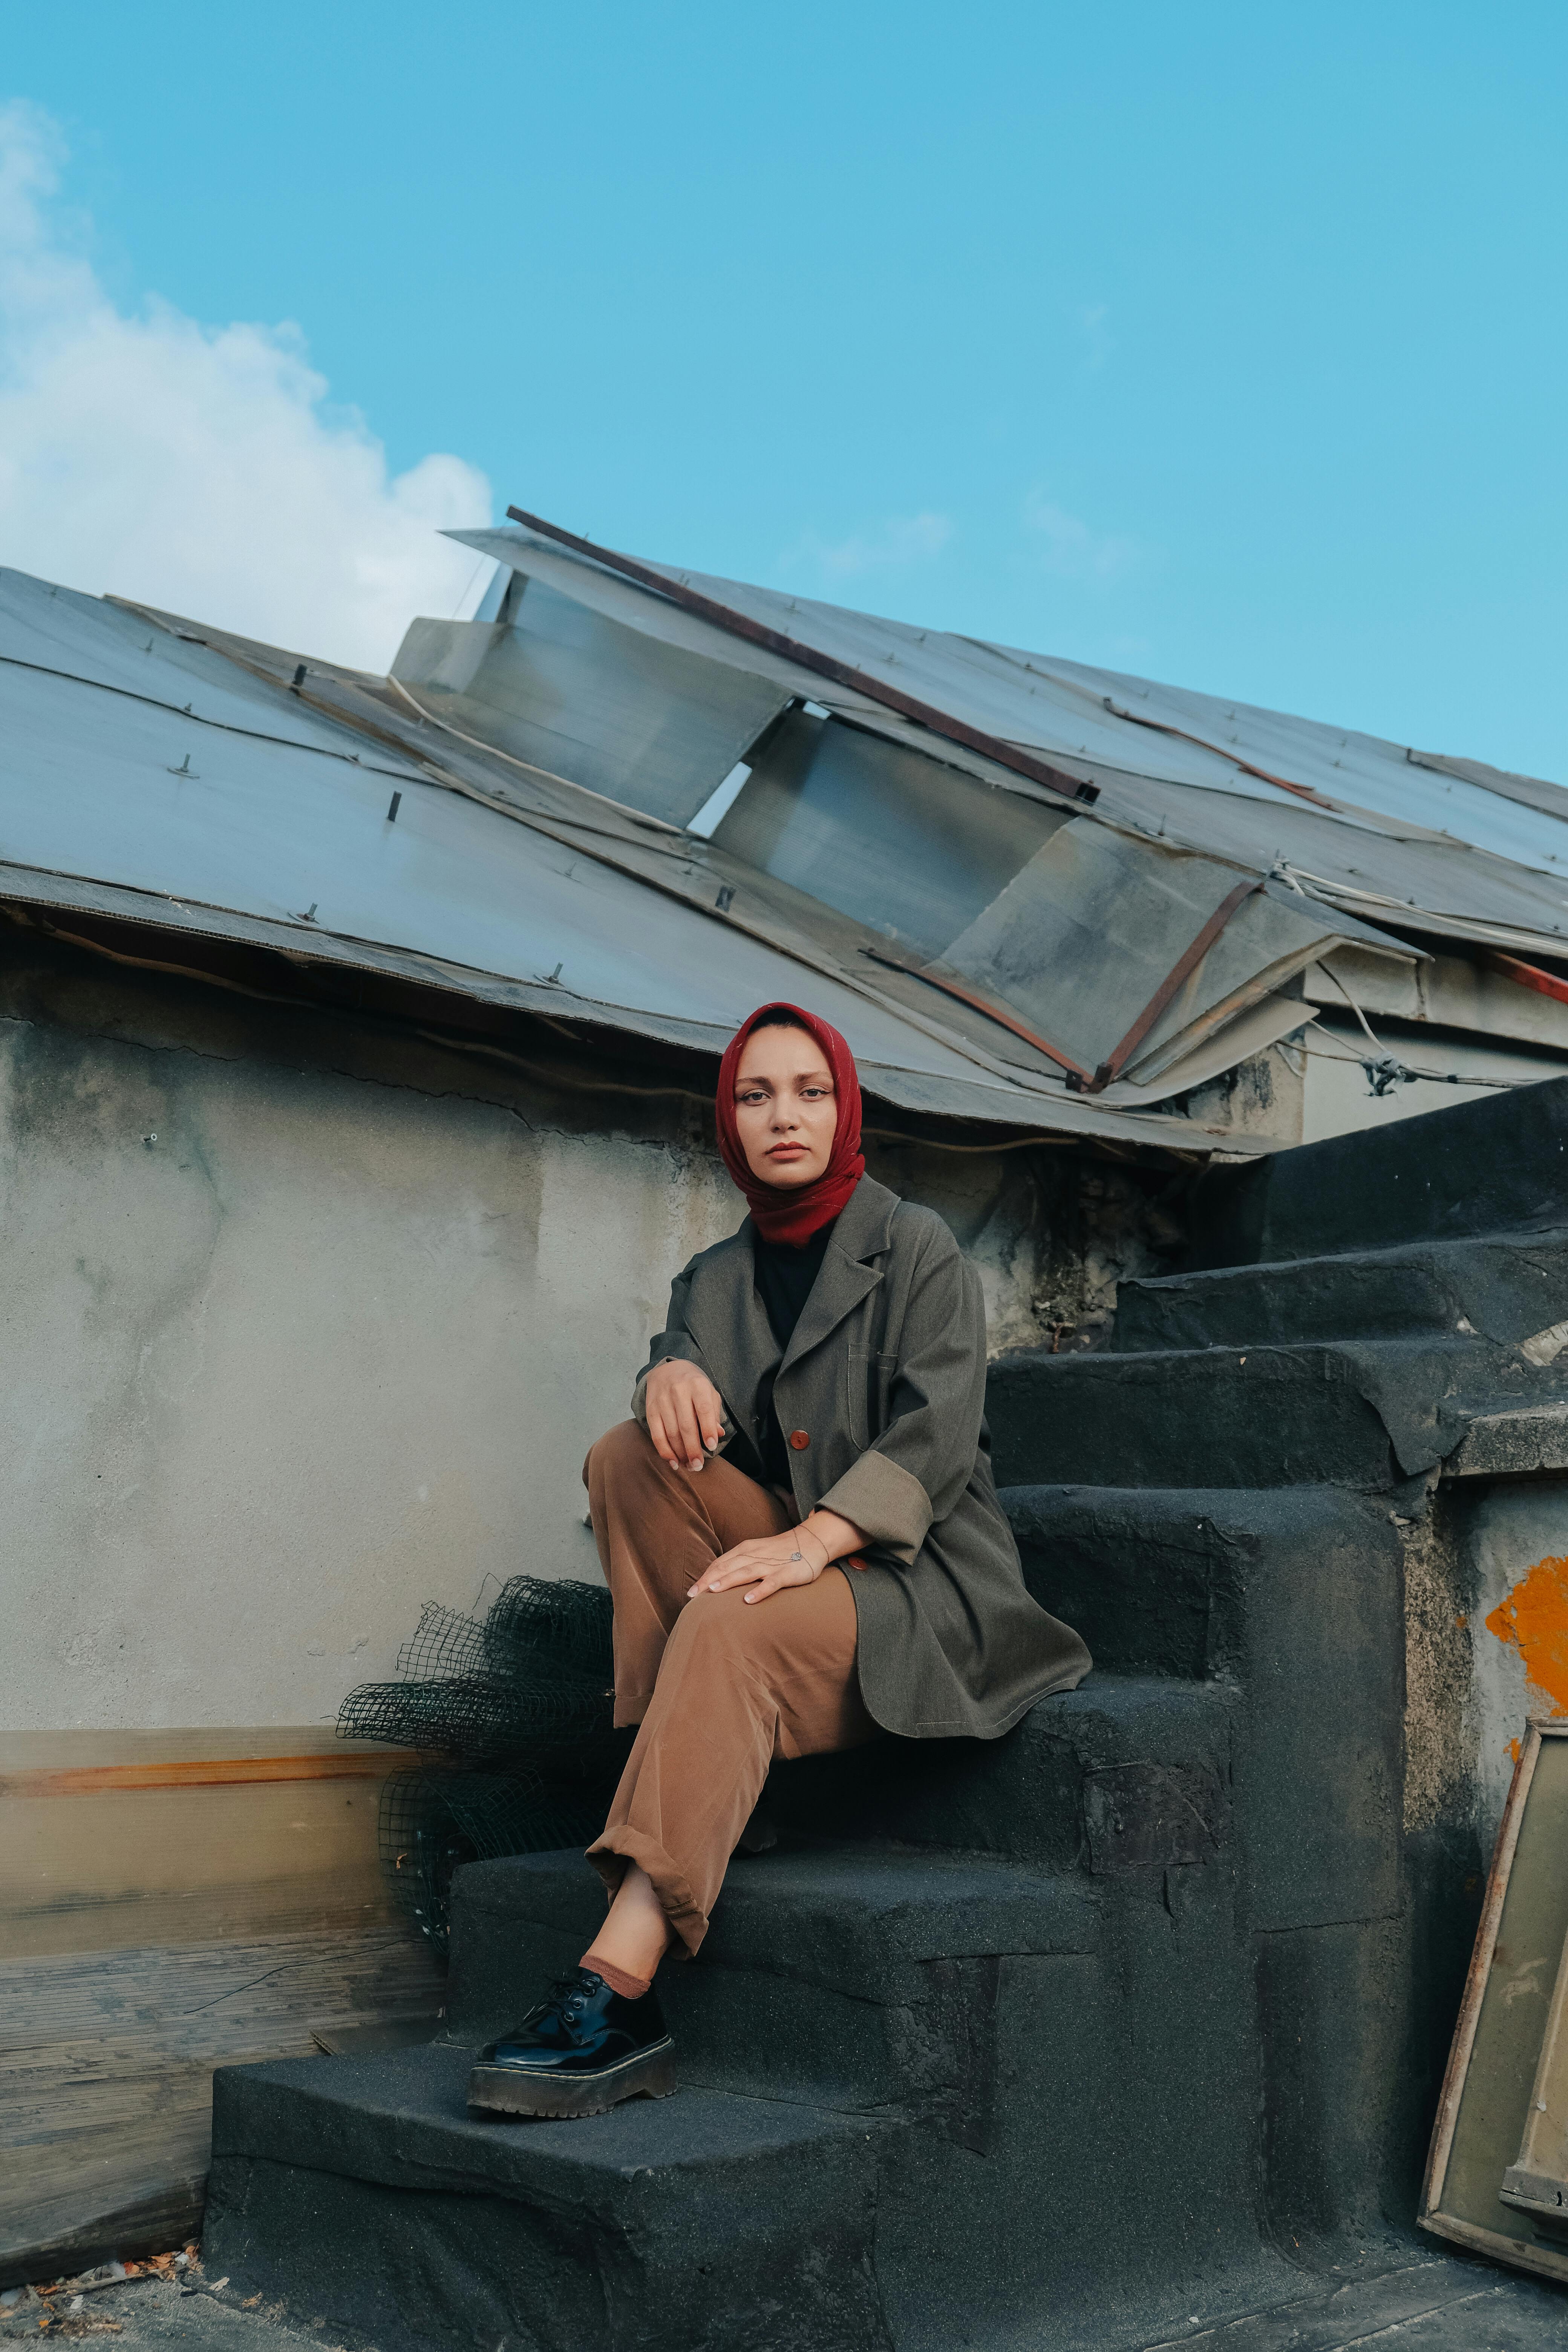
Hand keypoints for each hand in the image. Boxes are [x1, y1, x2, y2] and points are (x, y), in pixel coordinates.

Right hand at [644, 1358, 726, 1471]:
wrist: (667, 1370)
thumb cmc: (693, 1385)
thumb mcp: (709, 1392)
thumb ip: (714, 1412)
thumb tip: (718, 1434)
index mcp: (697, 1384)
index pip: (703, 1409)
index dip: (707, 1429)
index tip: (711, 1446)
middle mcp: (678, 1390)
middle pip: (686, 1425)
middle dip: (693, 1449)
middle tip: (698, 1466)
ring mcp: (662, 1400)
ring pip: (671, 1432)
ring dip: (680, 1453)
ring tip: (689, 1466)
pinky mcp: (650, 1410)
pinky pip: (656, 1434)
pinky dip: (664, 1451)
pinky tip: (673, 1462)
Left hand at [688, 1523, 829, 1604]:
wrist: (812, 1541)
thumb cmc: (780, 1552)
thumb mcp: (756, 1554)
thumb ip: (739, 1565)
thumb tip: (717, 1581)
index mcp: (746, 1550)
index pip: (720, 1563)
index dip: (705, 1577)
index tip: (691, 1592)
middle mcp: (755, 1555)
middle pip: (728, 1567)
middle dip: (709, 1580)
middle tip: (692, 1595)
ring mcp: (771, 1564)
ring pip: (745, 1572)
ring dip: (728, 1581)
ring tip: (712, 1591)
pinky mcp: (787, 1573)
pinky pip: (771, 1582)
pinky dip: (759, 1590)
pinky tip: (748, 1600)